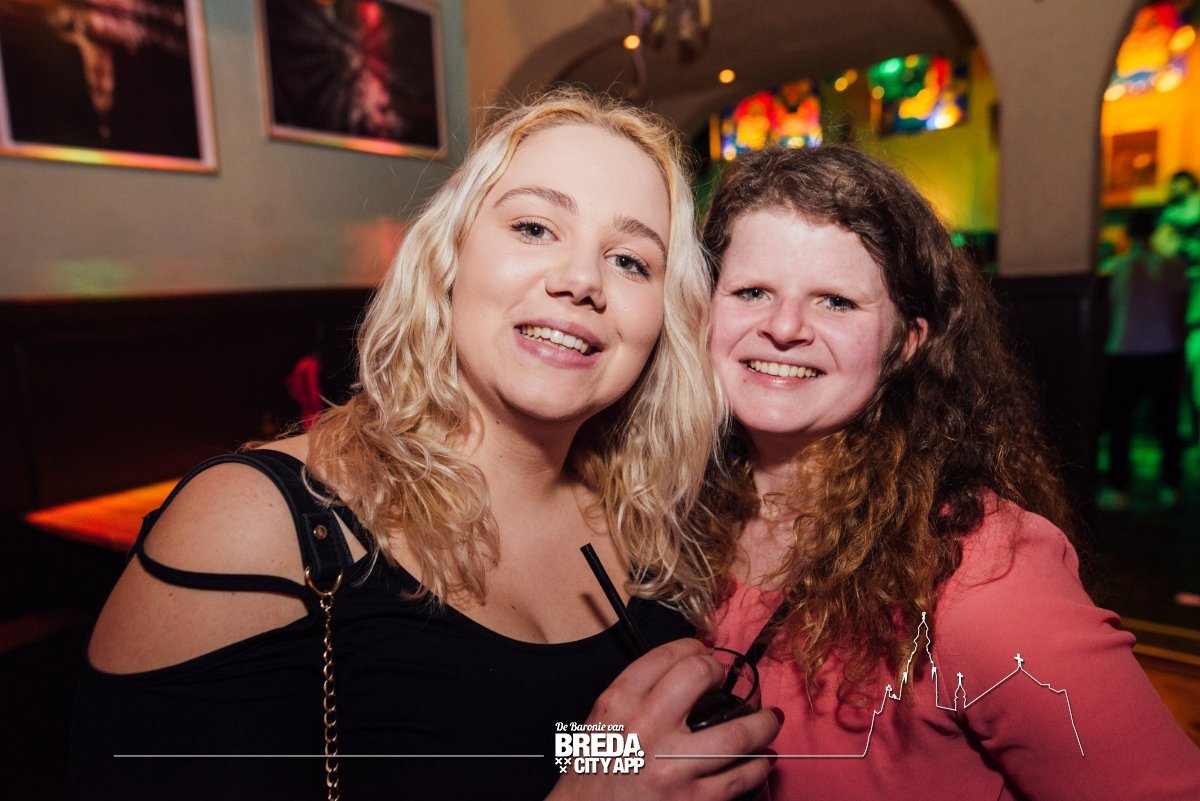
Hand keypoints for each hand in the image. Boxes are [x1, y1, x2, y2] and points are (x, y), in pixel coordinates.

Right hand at [546, 638, 779, 800]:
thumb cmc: (591, 777)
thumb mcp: (600, 725)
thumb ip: (635, 699)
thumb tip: (682, 678)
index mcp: (618, 705)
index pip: (665, 657)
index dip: (693, 648)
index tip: (702, 653)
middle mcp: (645, 730)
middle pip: (698, 676)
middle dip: (720, 672)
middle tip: (726, 680)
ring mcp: (671, 768)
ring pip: (736, 733)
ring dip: (762, 723)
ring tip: (769, 720)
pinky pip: (740, 778)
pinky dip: (758, 766)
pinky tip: (760, 760)